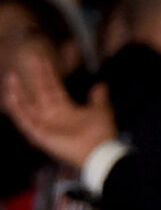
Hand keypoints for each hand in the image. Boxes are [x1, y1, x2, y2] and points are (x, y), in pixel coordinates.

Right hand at [2, 51, 117, 173]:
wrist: (99, 151)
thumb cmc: (101, 134)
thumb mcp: (101, 111)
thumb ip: (99, 98)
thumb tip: (101, 85)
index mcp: (66, 110)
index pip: (53, 87)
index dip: (48, 73)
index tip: (43, 59)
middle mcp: (54, 117)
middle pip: (40, 92)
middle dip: (36, 76)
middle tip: (31, 58)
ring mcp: (46, 126)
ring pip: (27, 107)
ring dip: (19, 92)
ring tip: (11, 77)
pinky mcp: (40, 135)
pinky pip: (24, 121)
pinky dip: (16, 109)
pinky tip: (11, 96)